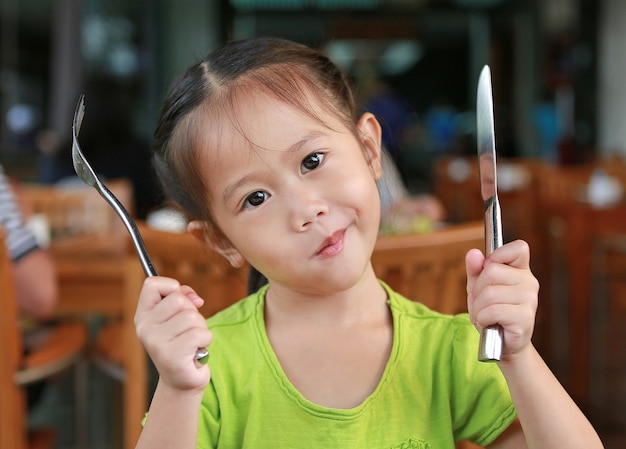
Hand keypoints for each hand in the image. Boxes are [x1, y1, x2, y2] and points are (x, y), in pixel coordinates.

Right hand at [135, 276, 212, 391]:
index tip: (181, 299)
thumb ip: (184, 297)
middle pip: (178, 299)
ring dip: (201, 328)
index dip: (172, 286)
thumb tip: (196, 298)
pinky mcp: (172, 356)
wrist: (181, 380)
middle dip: (192, 312)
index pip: (152, 284)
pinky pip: (200, 333)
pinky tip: (196, 350)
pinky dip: (205, 340)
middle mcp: (145, 328)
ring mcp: (156, 343)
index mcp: (143, 316)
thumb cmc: (182, 343)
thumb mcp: (178, 316)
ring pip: (192, 316)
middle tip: (188, 329)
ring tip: (192, 341)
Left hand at [465, 240, 538, 359]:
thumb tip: (474, 253)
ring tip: (483, 316)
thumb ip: (475, 270)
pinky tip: (488, 324)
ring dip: (477, 308)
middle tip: (480, 304)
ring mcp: (529, 299)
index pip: (518, 248)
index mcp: (520, 270)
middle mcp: (529, 282)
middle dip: (477, 290)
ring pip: (490, 293)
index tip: (488, 269)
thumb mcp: (477, 289)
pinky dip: (482, 318)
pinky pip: (493, 310)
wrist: (500, 344)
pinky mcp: (525, 317)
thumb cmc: (490, 314)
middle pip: (492, 271)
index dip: (498, 255)